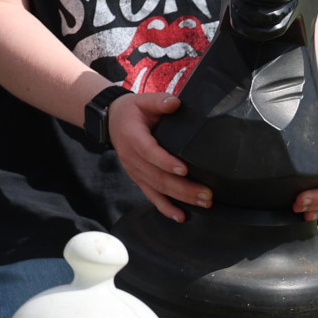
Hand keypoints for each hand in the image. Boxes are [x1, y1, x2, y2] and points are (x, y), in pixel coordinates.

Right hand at [110, 91, 212, 221]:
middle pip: (157, 176)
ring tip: (204, 202)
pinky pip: (151, 195)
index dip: (165, 161)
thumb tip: (175, 103)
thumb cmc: (131, 111)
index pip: (149, 152)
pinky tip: (180, 217)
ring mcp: (135, 171)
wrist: (111, 121)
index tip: (183, 169)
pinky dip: (165, 208)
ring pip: (157, 188)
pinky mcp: (138, 178)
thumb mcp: (142, 101)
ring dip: (180, 198)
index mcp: (132, 137)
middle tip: (206, 193)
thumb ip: (158, 101)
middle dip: (183, 187)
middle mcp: (132, 158)